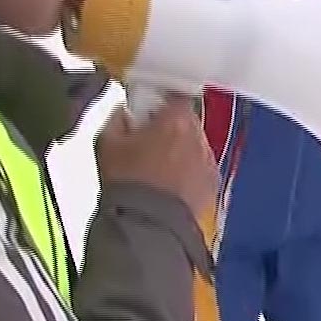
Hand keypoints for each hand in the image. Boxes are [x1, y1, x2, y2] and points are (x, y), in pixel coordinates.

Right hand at [95, 92, 219, 224]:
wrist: (147, 224)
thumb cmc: (128, 184)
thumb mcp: (108, 143)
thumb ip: (117, 119)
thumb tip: (123, 114)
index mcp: (175, 120)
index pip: (174, 96)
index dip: (159, 102)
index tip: (147, 110)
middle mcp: (198, 137)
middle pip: (186, 121)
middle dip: (170, 128)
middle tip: (148, 142)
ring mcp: (208, 161)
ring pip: (195, 146)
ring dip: (180, 151)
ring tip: (157, 169)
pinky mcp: (212, 184)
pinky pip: (200, 170)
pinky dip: (189, 173)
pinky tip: (169, 185)